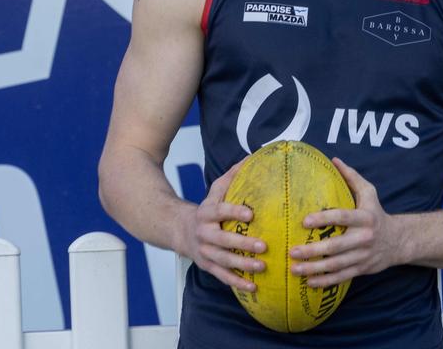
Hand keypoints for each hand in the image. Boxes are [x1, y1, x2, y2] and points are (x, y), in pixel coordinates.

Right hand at [179, 161, 265, 291]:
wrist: (179, 230)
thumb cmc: (208, 209)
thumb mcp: (216, 190)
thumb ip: (232, 176)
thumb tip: (253, 156)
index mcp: (207, 213)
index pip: (219, 211)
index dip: (233, 212)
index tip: (251, 214)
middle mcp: (204, 233)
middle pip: (222, 240)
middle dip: (242, 243)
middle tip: (263, 245)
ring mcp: (204, 251)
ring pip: (222, 260)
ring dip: (242, 265)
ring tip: (262, 266)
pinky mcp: (207, 265)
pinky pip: (221, 275)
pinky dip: (236, 282)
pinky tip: (252, 286)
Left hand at [290, 159, 404, 286]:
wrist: (398, 241)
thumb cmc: (377, 213)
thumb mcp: (370, 193)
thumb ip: (352, 177)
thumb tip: (334, 160)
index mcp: (365, 218)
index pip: (343, 217)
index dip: (324, 219)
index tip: (304, 221)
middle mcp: (365, 237)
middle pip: (337, 246)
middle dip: (313, 250)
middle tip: (293, 251)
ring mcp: (363, 256)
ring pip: (336, 265)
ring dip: (314, 269)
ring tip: (295, 269)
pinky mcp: (362, 269)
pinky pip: (341, 277)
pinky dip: (325, 281)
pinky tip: (309, 282)